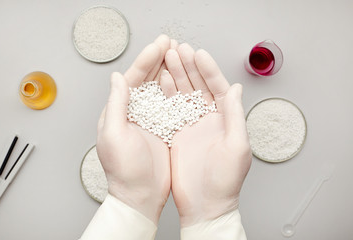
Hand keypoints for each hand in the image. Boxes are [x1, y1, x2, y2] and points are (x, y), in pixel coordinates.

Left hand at [96, 35, 170, 223]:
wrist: (140, 196)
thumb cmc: (124, 170)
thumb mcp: (115, 136)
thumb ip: (116, 105)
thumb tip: (116, 76)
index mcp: (119, 111)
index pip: (131, 78)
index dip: (145, 60)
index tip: (159, 45)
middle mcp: (134, 112)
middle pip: (146, 80)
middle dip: (158, 59)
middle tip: (171, 42)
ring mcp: (150, 120)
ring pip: (160, 89)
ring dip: (170, 70)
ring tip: (180, 54)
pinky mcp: (164, 128)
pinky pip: (172, 104)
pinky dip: (179, 90)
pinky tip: (187, 79)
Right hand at [161, 43, 251, 226]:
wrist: (205, 204)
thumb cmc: (225, 181)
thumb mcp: (237, 147)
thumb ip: (235, 116)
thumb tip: (236, 88)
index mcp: (226, 120)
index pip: (218, 88)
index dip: (209, 70)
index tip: (198, 54)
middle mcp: (209, 119)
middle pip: (199, 87)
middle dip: (189, 67)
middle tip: (178, 50)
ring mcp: (192, 125)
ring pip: (183, 94)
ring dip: (176, 76)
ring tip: (167, 58)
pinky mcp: (177, 133)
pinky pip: (170, 109)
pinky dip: (165, 94)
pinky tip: (159, 81)